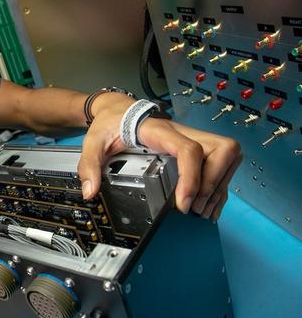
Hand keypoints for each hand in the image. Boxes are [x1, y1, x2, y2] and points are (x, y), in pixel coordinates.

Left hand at [78, 92, 240, 218]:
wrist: (116, 109)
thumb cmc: (110, 122)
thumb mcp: (93, 141)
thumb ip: (90, 164)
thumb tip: (91, 191)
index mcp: (160, 131)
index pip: (189, 149)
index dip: (192, 177)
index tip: (184, 201)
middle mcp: (182, 133)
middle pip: (221, 150)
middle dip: (213, 181)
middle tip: (193, 205)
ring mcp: (191, 139)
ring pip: (227, 156)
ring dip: (219, 185)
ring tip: (201, 209)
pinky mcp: (195, 148)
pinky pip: (221, 164)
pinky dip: (218, 186)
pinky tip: (208, 205)